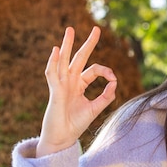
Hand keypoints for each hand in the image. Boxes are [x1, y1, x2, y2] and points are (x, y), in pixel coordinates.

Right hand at [36, 26, 116, 156]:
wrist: (63, 137)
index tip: (113, 78)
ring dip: (67, 45)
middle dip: (87, 44)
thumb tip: (115, 82)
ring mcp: (61, 84)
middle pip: (79, 58)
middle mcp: (70, 81)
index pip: (93, 70)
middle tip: (96, 29)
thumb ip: (106, 96)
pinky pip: (52, 73)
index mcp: (79, 85)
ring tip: (70, 30)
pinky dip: (53, 61)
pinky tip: (57, 50)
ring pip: (64, 61)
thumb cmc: (76, 123)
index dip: (105, 71)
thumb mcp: (95, 108)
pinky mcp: (55, 91)